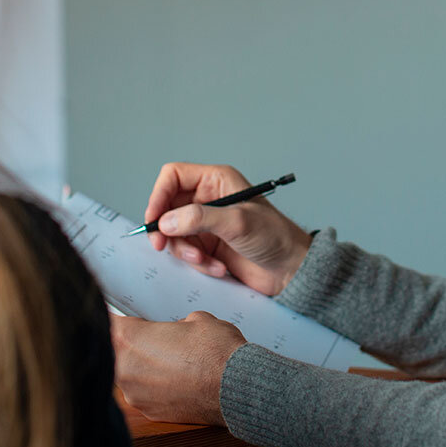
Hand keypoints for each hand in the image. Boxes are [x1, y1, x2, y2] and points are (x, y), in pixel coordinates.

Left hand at [110, 312, 245, 424]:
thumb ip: (174, 324)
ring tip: (169, 360)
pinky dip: (155, 387)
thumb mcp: (197, 319)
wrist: (237, 388)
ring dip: (142, 367)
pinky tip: (176, 380)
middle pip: (115, 351)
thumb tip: (175, 331)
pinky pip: (144, 394)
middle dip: (130, 344)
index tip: (119, 317)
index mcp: (130, 339)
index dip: (113, 318)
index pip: (106, 323)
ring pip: (129, 375)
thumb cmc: (217, 350)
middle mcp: (125, 369)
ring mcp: (136, 395)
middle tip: (150, 337)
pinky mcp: (150, 413)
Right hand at [145, 162, 312, 295]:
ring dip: (185, 251)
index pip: (173, 177)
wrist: (290, 269)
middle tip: (162, 245)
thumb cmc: (275, 236)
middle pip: (167, 208)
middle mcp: (208, 199)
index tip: (154, 220)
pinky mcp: (208, 246)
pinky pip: (187, 253)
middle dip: (166, 230)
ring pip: (174, 234)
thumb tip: (166, 222)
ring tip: (206, 260)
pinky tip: (219, 268)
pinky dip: (198, 263)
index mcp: (216, 181)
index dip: (158, 195)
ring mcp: (206, 224)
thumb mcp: (237, 223)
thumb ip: (200, 219)